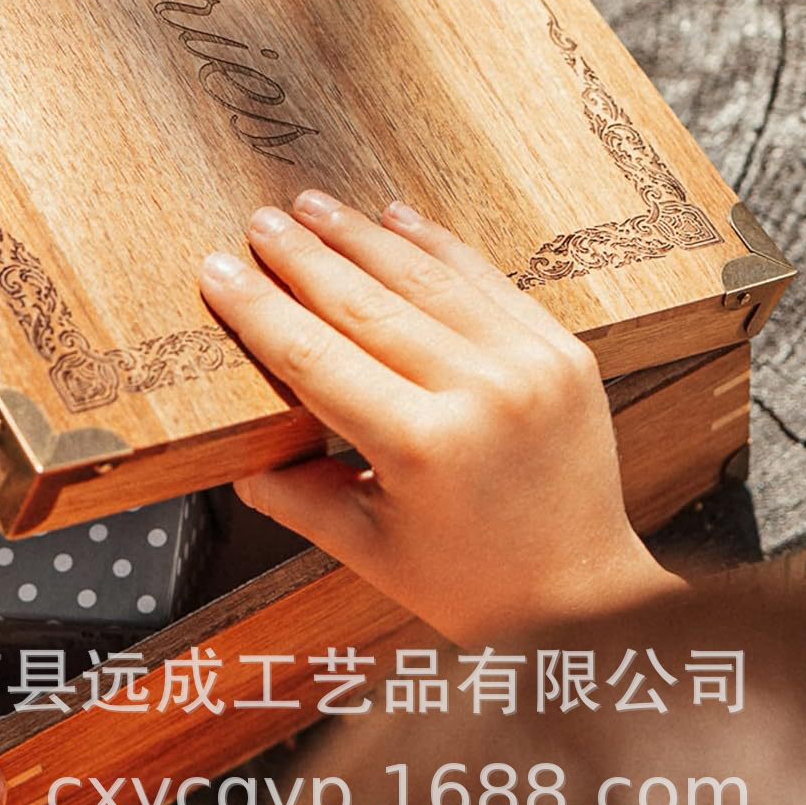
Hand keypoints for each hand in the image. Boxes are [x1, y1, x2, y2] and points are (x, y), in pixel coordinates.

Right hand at [200, 194, 683, 645]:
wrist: (587, 599)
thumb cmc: (473, 587)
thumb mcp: (366, 549)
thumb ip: (296, 494)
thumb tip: (239, 452)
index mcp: (421, 447)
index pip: (314, 358)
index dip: (259, 310)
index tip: (218, 272)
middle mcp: (480, 394)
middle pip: (364, 304)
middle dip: (302, 258)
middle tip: (259, 222)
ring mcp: (529, 365)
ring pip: (424, 278)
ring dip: (360, 236)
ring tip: (313, 206)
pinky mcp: (562, 351)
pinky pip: (485, 281)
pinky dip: (436, 245)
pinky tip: (395, 218)